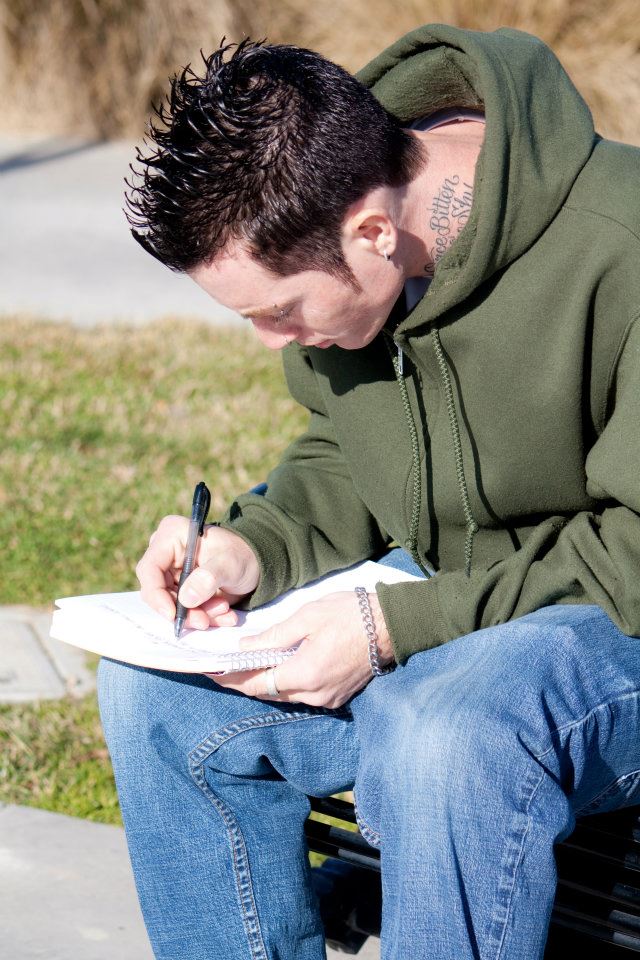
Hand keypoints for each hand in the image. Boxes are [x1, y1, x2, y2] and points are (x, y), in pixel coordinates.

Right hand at [136, 517, 258, 629]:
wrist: (256, 562)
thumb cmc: (243, 555)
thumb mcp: (230, 564)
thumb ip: (209, 578)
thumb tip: (187, 599)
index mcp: (171, 536)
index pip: (149, 569)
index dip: (156, 595)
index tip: (173, 615)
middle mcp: (165, 553)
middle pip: (159, 591)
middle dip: (184, 610)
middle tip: (205, 621)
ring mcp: (171, 571)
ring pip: (171, 604)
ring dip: (198, 614)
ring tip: (224, 611)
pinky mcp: (180, 587)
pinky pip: (183, 609)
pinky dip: (203, 615)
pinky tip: (224, 614)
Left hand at [207, 591, 394, 708]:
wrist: (392, 626)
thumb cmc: (351, 615)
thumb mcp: (308, 616)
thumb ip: (274, 636)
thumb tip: (245, 647)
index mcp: (304, 674)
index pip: (256, 684)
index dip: (232, 680)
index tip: (212, 673)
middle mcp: (315, 694)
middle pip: (268, 693)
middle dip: (244, 682)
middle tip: (224, 669)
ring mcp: (328, 698)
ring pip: (285, 695)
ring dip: (265, 683)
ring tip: (246, 668)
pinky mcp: (337, 696)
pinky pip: (302, 694)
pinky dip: (286, 683)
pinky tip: (278, 669)